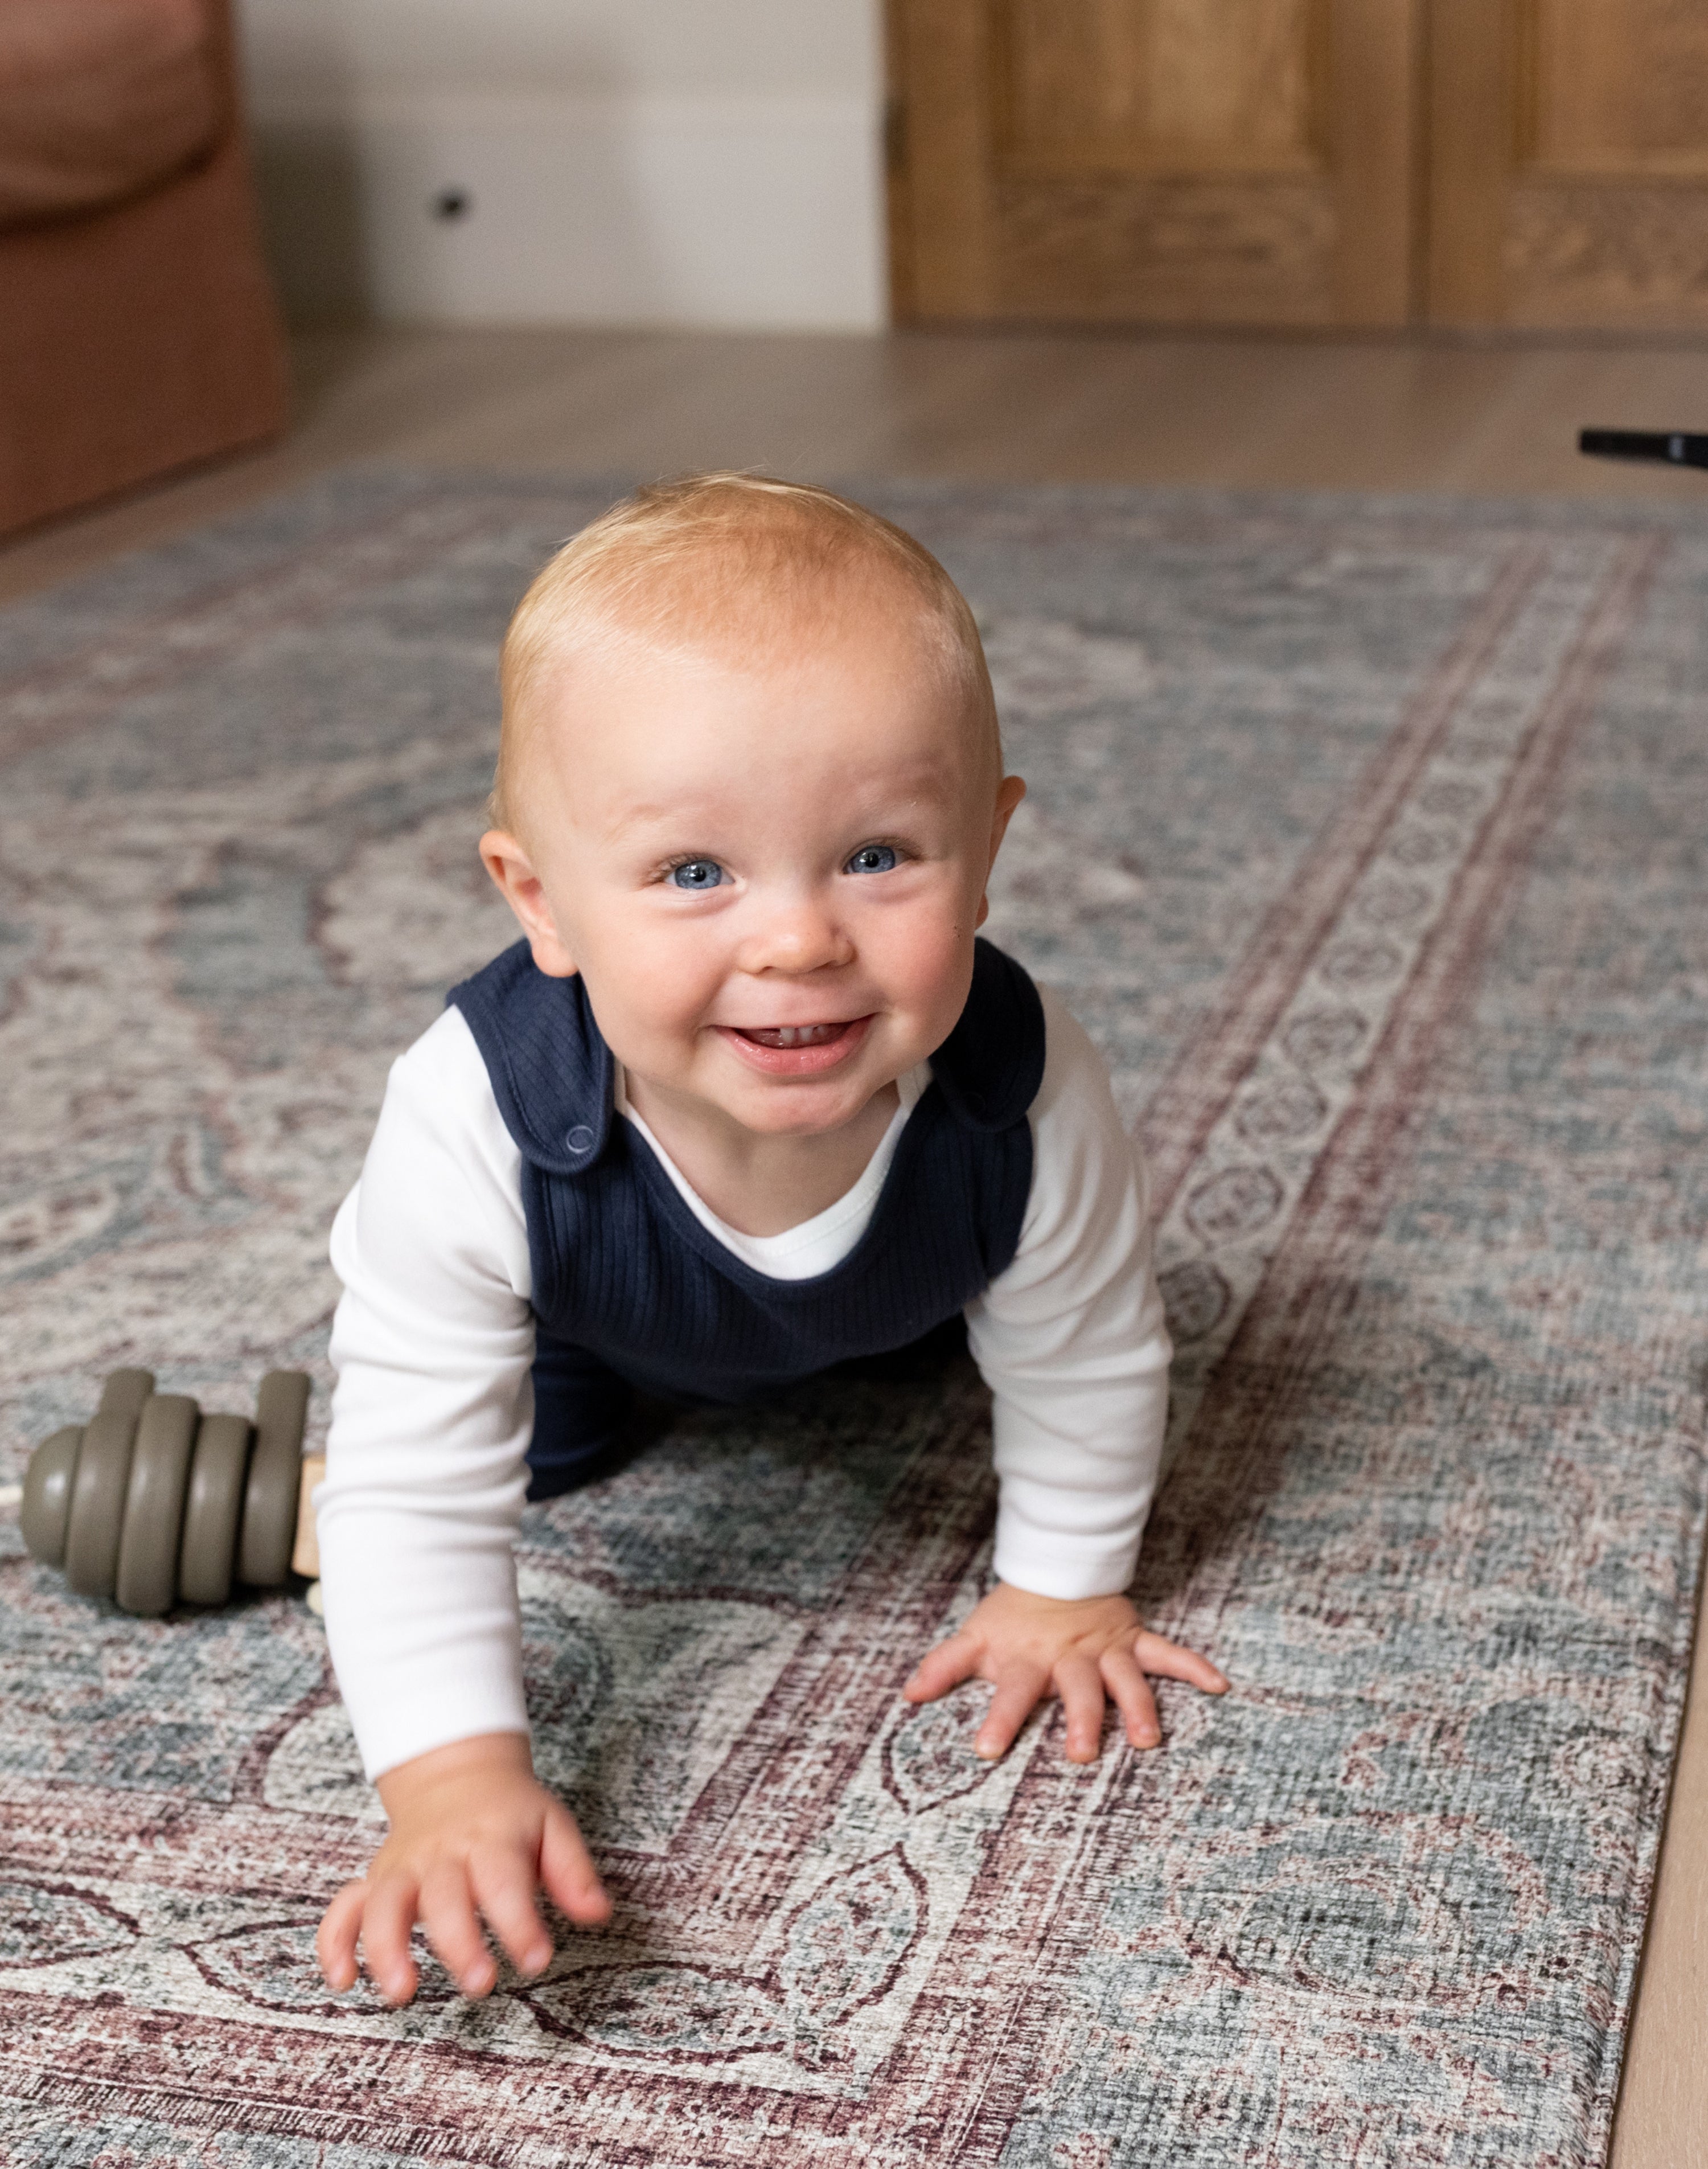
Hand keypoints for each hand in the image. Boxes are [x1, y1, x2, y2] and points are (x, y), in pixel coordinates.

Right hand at [316, 1731, 609, 2005]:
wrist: (457, 1773)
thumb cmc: (511, 1812)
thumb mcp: (552, 1825)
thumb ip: (573, 1871)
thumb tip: (599, 1914)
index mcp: (491, 1840)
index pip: (504, 1882)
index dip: (519, 1923)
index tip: (536, 1959)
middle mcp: (441, 1855)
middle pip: (443, 1898)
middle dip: (458, 1943)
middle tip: (480, 1984)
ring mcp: (403, 1868)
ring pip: (383, 1905)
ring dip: (386, 1948)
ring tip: (402, 1992)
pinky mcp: (376, 1881)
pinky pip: (344, 1909)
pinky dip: (336, 1943)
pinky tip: (344, 1979)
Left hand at [903, 1582, 1227, 1764]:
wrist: (1054, 1568)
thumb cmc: (1012, 1616)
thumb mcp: (974, 1639)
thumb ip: (944, 1667)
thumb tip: (906, 1696)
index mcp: (1029, 1661)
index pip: (1012, 1692)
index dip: (999, 1719)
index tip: (986, 1751)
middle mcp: (1071, 1658)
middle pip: (1077, 1690)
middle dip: (1080, 1721)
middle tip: (1082, 1754)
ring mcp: (1107, 1649)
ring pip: (1125, 1679)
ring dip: (1137, 1707)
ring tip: (1147, 1739)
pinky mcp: (1134, 1641)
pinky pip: (1168, 1654)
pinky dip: (1194, 1667)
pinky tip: (1219, 1685)